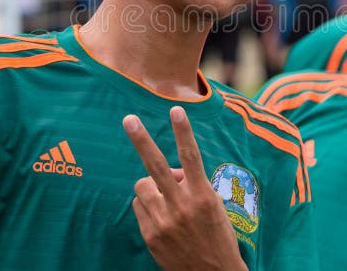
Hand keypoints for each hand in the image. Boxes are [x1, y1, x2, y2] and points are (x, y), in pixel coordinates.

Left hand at [123, 106, 246, 270]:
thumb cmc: (217, 237)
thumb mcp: (214, 207)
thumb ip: (193, 185)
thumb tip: (174, 172)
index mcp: (202, 196)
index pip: (191, 157)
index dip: (183, 132)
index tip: (176, 109)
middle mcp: (182, 206)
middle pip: (155, 166)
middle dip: (141, 140)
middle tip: (129, 120)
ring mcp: (163, 222)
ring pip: (142, 187)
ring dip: (150, 186)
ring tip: (164, 197)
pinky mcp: (151, 235)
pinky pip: (140, 207)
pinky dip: (148, 206)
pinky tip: (162, 218)